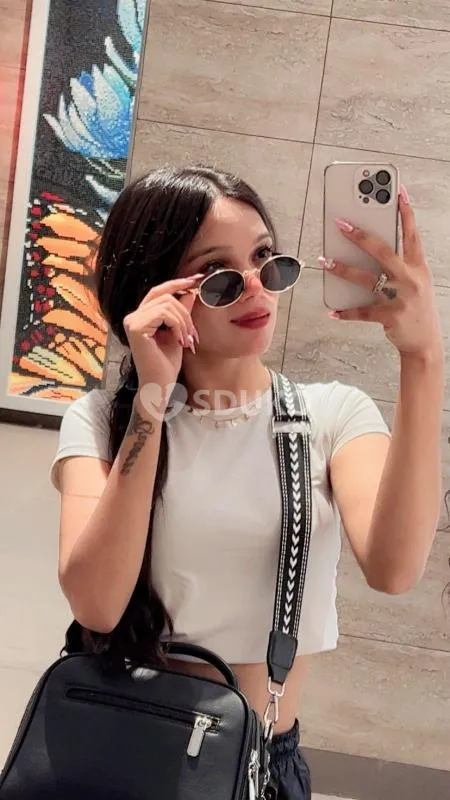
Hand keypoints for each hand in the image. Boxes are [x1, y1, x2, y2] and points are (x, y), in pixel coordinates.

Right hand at [123, 275, 200, 389]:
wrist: (160, 385)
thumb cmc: (167, 364)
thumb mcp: (179, 333)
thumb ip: (181, 313)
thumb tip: (190, 292)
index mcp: (140, 316)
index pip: (158, 291)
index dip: (177, 283)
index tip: (196, 280)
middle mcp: (132, 317)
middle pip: (165, 295)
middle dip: (185, 312)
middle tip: (193, 334)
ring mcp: (132, 321)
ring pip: (166, 304)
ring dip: (184, 322)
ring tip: (188, 340)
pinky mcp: (136, 328)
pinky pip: (164, 313)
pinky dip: (178, 325)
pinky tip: (180, 341)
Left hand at [319, 186, 442, 360]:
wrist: (424, 343)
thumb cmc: (416, 307)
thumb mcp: (415, 282)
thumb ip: (399, 264)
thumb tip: (369, 246)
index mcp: (418, 266)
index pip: (411, 233)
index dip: (405, 212)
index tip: (397, 191)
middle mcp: (411, 278)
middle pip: (383, 251)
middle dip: (360, 235)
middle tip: (340, 223)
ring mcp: (401, 297)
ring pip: (366, 278)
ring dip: (342, 269)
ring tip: (324, 261)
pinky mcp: (390, 316)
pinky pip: (362, 311)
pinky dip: (346, 311)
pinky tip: (333, 310)